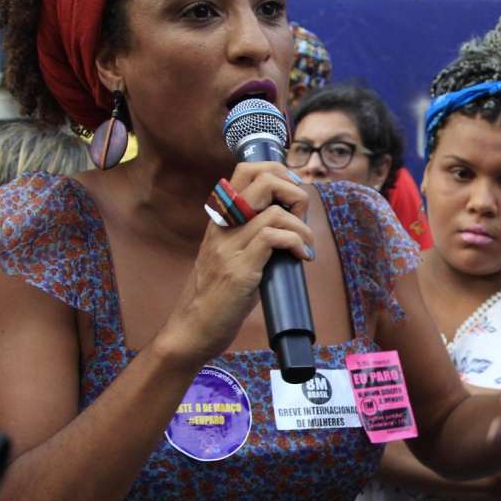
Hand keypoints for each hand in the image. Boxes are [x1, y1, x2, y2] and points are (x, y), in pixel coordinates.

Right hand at [158, 163, 313, 363]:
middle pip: (262, 180)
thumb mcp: (234, 255)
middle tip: (302, 217)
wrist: (193, 329)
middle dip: (294, 192)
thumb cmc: (220, 296)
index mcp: (221, 219)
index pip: (245, 171)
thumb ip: (254, 234)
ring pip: (274, 212)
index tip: (294, 194)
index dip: (277, 171)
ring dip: (302, 227)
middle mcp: (222, 227)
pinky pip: (274, 238)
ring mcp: (229, 247)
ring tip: (306, 246)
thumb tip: (292, 222)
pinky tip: (302, 258)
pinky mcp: (239, 270)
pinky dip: (297, 243)